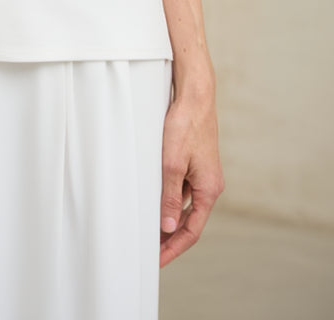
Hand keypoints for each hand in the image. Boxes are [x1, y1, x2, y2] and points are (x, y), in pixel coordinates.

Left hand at [159, 84, 224, 266]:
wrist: (195, 95)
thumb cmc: (185, 125)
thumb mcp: (172, 163)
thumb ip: (170, 197)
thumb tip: (169, 228)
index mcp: (209, 189)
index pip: (192, 230)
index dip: (173, 248)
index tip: (157, 261)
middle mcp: (209, 184)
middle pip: (190, 221)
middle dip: (170, 238)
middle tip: (150, 251)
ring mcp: (203, 174)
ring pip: (185, 204)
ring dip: (169, 218)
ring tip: (148, 229)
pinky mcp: (195, 162)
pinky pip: (182, 189)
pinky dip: (169, 199)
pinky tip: (153, 200)